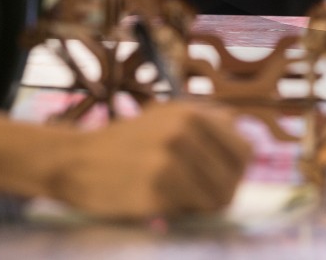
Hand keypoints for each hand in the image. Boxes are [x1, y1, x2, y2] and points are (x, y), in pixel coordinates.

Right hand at [46, 101, 251, 218]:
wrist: (75, 160)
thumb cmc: (128, 141)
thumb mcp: (169, 116)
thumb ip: (209, 125)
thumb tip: (250, 149)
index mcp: (193, 113)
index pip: (245, 150)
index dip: (238, 170)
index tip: (225, 178)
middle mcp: (184, 133)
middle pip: (234, 178)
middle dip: (224, 191)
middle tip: (203, 197)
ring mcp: (169, 162)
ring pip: (217, 199)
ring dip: (203, 205)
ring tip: (180, 199)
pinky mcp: (155, 192)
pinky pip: (188, 211)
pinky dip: (180, 213)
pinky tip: (160, 203)